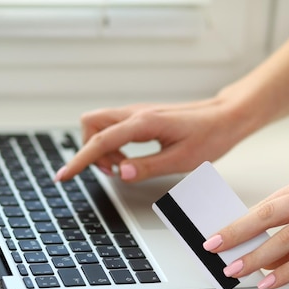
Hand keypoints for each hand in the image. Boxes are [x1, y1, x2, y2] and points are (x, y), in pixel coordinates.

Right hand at [54, 96, 253, 182]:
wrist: (225, 117)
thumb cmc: (209, 136)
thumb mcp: (181, 160)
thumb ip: (147, 167)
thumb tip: (119, 174)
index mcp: (144, 123)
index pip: (101, 141)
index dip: (79, 160)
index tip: (63, 175)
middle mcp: (136, 113)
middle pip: (91, 124)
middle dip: (91, 151)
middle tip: (113, 171)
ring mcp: (138, 113)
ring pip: (101, 126)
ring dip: (103, 150)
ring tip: (125, 168)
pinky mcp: (142, 118)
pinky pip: (115, 128)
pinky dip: (114, 145)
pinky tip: (131, 159)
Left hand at [203, 169, 288, 288]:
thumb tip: (269, 252)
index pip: (268, 202)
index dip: (241, 221)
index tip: (221, 234)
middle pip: (268, 213)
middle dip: (236, 232)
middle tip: (213, 247)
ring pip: (285, 237)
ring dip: (256, 256)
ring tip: (235, 270)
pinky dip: (286, 271)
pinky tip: (270, 281)